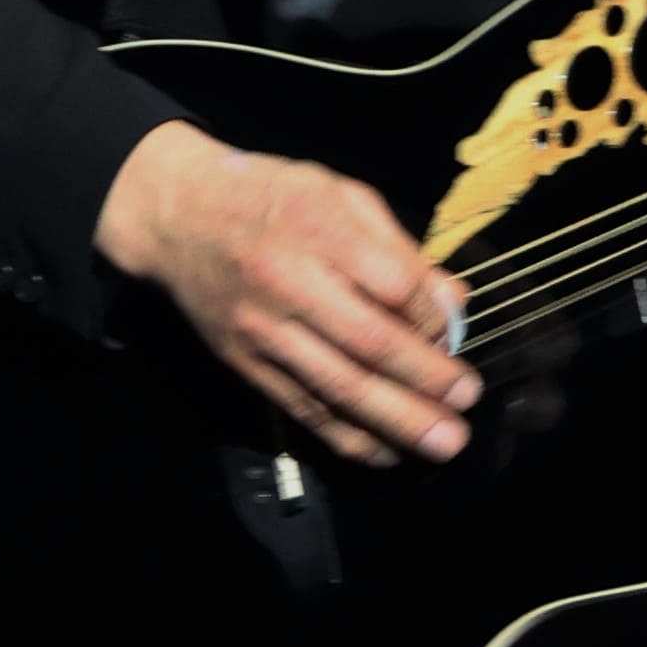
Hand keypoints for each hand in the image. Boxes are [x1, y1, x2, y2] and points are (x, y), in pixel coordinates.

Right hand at [95, 119, 478, 467]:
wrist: (178, 216)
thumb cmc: (272, 196)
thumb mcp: (340, 195)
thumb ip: (399, 247)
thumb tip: (454, 301)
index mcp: (320, 230)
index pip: (392, 286)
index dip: (432, 318)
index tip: (454, 336)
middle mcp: (289, 284)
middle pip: (368, 345)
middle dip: (425, 381)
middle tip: (467, 402)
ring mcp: (264, 331)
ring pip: (337, 388)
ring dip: (396, 422)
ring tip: (443, 443)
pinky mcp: (247, 365)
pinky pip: (304, 409)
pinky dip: (347, 437)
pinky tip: (387, 451)